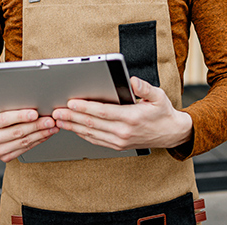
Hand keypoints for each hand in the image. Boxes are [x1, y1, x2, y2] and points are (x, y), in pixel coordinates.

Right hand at [0, 94, 58, 161]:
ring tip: (52, 126)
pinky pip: (25, 148)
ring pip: (23, 142)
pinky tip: (46, 133)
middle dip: (36, 125)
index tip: (34, 113)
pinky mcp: (5, 157)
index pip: (3, 120)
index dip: (20, 116)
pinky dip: (38, 140)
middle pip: (16, 132)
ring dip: (40, 134)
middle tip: (50, 120)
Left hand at [52, 77, 192, 150]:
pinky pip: (96, 140)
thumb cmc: (162, 112)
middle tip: (56, 111)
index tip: (71, 102)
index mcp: (132, 117)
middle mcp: (124, 131)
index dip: (85, 107)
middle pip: (92, 123)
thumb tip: (133, 81)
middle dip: (72, 117)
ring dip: (73, 126)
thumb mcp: (158, 96)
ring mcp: (120, 140)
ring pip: (91, 133)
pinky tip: (73, 128)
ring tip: (59, 120)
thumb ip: (144, 88)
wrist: (170, 133)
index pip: (103, 112)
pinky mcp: (118, 145)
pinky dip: (82, 134)